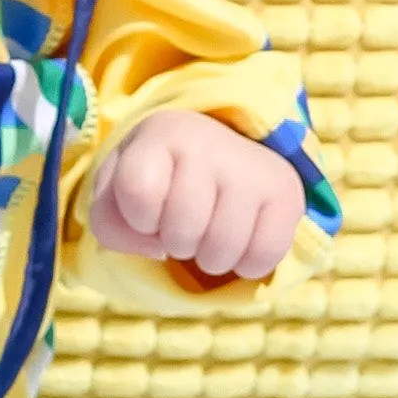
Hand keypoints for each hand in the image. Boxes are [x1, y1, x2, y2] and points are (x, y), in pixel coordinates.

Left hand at [85, 109, 304, 280]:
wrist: (224, 159)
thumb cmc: (160, 181)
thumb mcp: (117, 195)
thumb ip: (110, 224)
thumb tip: (157, 249)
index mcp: (162, 133)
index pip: (138, 191)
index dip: (139, 219)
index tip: (148, 211)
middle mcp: (210, 141)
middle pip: (181, 231)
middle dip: (176, 243)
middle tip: (185, 224)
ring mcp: (252, 166)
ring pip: (220, 251)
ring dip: (210, 259)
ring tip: (210, 234)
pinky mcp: (287, 193)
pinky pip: (261, 259)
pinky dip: (246, 265)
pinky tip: (241, 240)